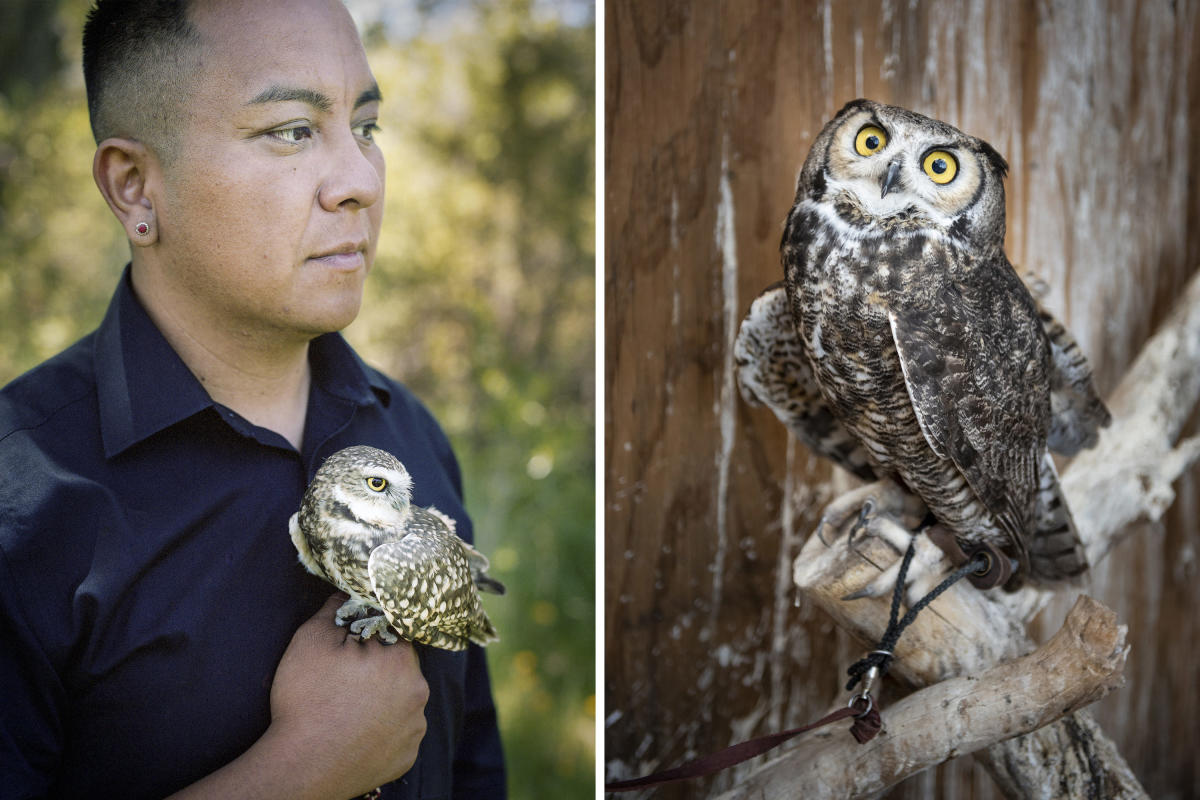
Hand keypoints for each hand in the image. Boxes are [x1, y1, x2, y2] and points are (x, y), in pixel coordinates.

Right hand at [167, 594, 428, 799]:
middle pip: (402, 667)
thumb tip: (347, 591)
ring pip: (403, 700)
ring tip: (349, 707)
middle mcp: (419, 692)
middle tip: (346, 678)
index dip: (373, 636)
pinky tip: (357, 730)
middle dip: (379, 667)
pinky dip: (383, 730)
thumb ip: (335, 609)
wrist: (300, 768)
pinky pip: (399, 733)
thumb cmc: (306, 700)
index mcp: (401, 659)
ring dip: (384, 699)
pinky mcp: (407, 756)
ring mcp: (416, 728)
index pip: (396, 633)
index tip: (355, 644)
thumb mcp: (311, 640)